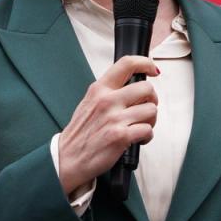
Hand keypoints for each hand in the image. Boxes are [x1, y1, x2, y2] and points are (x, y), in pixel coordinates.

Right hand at [57, 55, 158, 194]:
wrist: (68, 158)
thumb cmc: (80, 133)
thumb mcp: (89, 103)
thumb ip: (108, 92)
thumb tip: (133, 85)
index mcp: (99, 89)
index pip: (126, 64)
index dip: (145, 63)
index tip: (153, 70)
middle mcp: (107, 100)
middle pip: (147, 88)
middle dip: (152, 100)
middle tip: (145, 109)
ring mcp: (114, 118)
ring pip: (151, 110)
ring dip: (150, 121)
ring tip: (139, 127)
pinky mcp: (121, 136)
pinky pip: (148, 130)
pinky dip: (147, 136)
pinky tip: (137, 139)